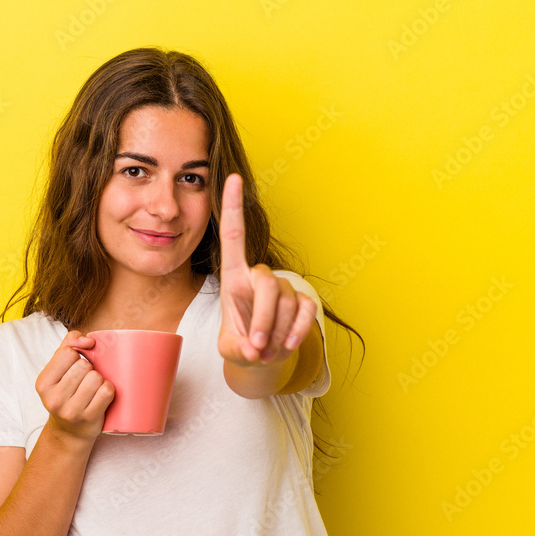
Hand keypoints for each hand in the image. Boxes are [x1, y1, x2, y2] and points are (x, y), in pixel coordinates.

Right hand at [35, 331, 113, 440]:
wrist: (69, 432)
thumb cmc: (66, 394)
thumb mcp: (59, 370)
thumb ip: (69, 344)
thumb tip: (88, 339)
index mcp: (43, 383)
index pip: (67, 353)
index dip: (77, 356)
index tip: (75, 366)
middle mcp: (54, 398)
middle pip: (84, 365)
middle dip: (88, 369)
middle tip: (84, 381)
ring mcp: (71, 410)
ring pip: (96, 377)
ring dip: (99, 379)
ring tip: (92, 389)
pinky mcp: (89, 418)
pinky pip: (107, 391)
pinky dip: (108, 390)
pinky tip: (101, 396)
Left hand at [217, 173, 317, 366]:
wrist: (261, 358)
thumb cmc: (240, 344)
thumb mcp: (229, 349)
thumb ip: (237, 349)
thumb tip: (254, 350)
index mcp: (233, 277)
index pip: (233, 236)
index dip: (231, 207)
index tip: (231, 177)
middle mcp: (258, 276)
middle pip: (267, 283)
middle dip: (262, 318)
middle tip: (256, 347)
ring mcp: (283, 287)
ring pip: (286, 301)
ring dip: (276, 331)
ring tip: (265, 350)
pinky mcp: (303, 302)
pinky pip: (305, 310)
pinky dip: (296, 331)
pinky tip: (286, 345)